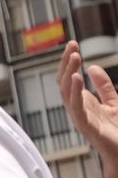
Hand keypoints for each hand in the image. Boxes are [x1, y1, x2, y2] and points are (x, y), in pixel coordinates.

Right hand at [61, 41, 117, 167]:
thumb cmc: (117, 132)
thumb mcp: (114, 102)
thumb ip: (104, 86)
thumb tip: (93, 67)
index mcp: (82, 102)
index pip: (69, 78)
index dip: (69, 61)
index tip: (73, 44)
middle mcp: (78, 108)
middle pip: (64, 82)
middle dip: (66, 63)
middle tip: (72, 46)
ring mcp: (80, 117)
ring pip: (67, 92)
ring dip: (68, 72)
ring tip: (74, 57)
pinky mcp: (86, 126)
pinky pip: (75, 106)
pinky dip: (74, 91)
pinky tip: (76, 78)